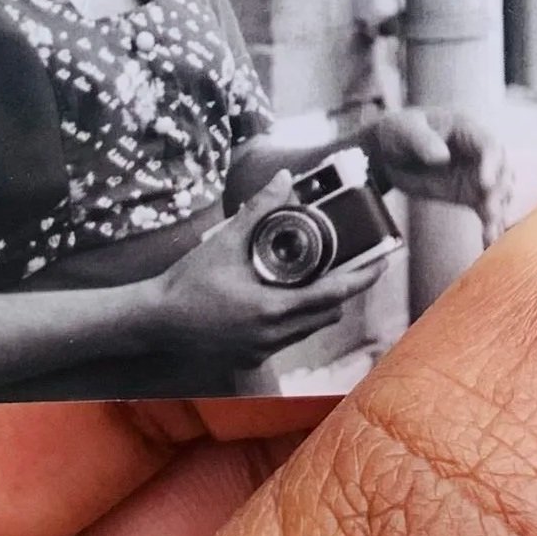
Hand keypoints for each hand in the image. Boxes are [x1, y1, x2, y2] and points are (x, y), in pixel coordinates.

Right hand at [138, 172, 392, 366]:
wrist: (154, 320)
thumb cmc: (187, 281)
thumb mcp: (225, 240)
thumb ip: (259, 208)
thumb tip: (286, 178)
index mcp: (271, 310)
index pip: (332, 296)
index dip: (362, 278)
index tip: (383, 262)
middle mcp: (271, 336)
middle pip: (327, 314)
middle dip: (345, 290)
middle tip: (356, 264)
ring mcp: (260, 351)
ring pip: (308, 328)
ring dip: (320, 305)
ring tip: (324, 276)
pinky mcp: (248, 357)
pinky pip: (287, 338)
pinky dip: (296, 318)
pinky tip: (287, 296)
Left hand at [365, 106, 511, 241]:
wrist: (390, 152)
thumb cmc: (399, 132)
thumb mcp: (405, 130)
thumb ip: (422, 140)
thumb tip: (441, 156)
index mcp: (466, 130)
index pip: (488, 146)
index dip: (491, 164)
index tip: (485, 184)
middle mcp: (478, 153)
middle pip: (501, 172)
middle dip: (498, 192)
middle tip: (490, 213)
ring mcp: (476, 175)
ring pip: (499, 194)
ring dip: (497, 213)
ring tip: (490, 235)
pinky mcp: (470, 196)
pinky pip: (485, 212)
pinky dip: (489, 227)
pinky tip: (489, 244)